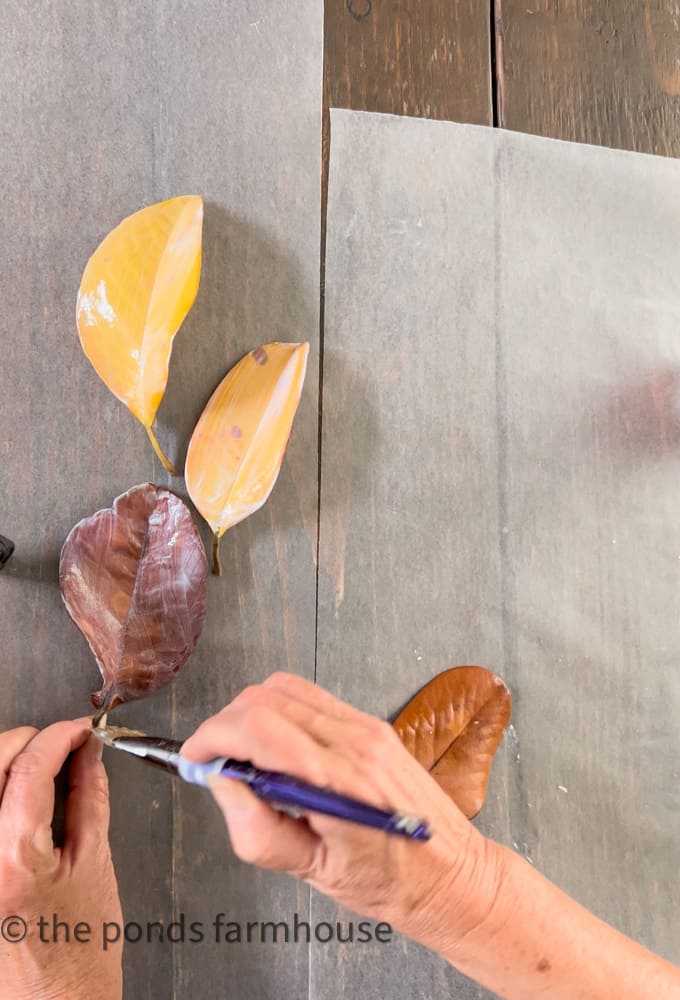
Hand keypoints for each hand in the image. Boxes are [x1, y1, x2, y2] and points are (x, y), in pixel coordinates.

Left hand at [0, 720, 121, 999]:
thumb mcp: (95, 865)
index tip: (78, 731)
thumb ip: (89, 799)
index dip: (59, 736)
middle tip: (57, 744)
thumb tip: (88, 755)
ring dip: (4, 765)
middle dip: (25, 741)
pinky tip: (14, 800)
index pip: (29, 766)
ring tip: (36, 770)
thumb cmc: (80, 955)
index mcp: (13, 858)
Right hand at [181, 672, 500, 951]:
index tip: (196, 759)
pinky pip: (311, 699)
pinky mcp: (372, 725)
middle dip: (225, 725)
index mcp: (339, 783)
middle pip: (265, 698)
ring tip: (245, 759)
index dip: (214, 736)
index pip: (260, 728)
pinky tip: (279, 751)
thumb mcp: (314, 873)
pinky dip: (279, 713)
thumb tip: (223, 783)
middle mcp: (355, 743)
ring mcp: (366, 728)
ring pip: (285, 689)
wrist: (452, 874)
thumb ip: (259, 830)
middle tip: (214, 763)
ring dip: (250, 715)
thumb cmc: (392, 882)